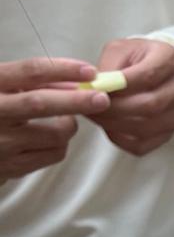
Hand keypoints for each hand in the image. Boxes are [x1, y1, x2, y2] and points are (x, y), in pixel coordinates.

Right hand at [0, 58, 110, 181]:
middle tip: (101, 98)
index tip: (88, 71)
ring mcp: (2, 143)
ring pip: (54, 134)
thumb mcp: (2, 86)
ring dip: (70, 125)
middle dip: (76, 100)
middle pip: (41, 103)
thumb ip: (29, 81)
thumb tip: (72, 82)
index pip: (29, 72)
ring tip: (66, 120)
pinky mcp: (12, 167)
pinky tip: (52, 138)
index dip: (62, 69)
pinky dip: (61, 144)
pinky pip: (52, 155)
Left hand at [87, 38, 173, 155]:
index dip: (120, 86)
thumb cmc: (135, 59)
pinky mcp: (169, 133)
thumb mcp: (119, 50)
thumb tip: (95, 90)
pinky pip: (143, 144)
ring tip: (95, 116)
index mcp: (169, 59)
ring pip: (146, 127)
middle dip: (115, 108)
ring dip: (115, 125)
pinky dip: (121, 140)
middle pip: (149, 105)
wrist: (155, 73)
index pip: (147, 76)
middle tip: (90, 106)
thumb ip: (109, 68)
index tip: (96, 89)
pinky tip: (108, 128)